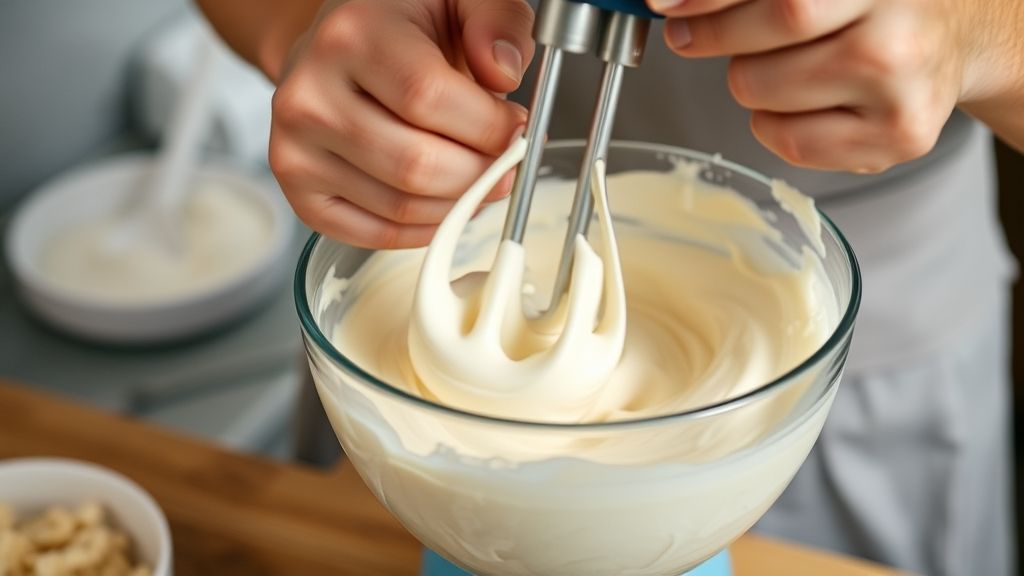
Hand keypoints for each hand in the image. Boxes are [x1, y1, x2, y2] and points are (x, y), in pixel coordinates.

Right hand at [269, 0, 533, 247]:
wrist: (340, 48)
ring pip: (401, 207)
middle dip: (481, 173)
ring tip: (476, 175)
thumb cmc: (404, 27)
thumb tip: (502, 71)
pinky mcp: (299, 191)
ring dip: (458, 203)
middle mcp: (310, 94)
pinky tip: (444, 200)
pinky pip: (376, 234)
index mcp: (351, 36)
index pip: (430, 99)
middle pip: (417, 165)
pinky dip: (424, 228)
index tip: (516, 128)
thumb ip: (496, 20)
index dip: (489, 127)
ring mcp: (295, 148)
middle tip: (505, 162)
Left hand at [647, 0, 1012, 172]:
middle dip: (714, 37)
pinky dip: (772, 122)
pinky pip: (789, 143)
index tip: (665, 5)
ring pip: (763, 97)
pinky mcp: (896, 142)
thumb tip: (674, 3)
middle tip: (692, 34)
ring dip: (749, 80)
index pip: (783, 0)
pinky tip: (800, 102)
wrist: (954, 40)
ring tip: (781, 64)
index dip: (711, 2)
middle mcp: (896, 37)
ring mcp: (900, 95)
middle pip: (768, 43)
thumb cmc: (876, 5)